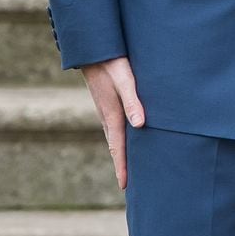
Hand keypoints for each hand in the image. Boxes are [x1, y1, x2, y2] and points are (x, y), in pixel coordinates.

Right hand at [81, 57, 144, 189]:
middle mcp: (107, 116)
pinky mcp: (108, 101)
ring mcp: (106, 109)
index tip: (125, 187)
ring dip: (121, 152)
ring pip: (115, 136)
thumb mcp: (125, 80)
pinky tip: (127, 135)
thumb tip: (141, 125)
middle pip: (116, 146)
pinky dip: (120, 137)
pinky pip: (114, 125)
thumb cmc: (112, 62)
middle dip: (122, 165)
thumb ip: (133, 101)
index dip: (122, 167)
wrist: (93, 48)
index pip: (118, 148)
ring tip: (128, 166)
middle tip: (129, 184)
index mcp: (112, 115)